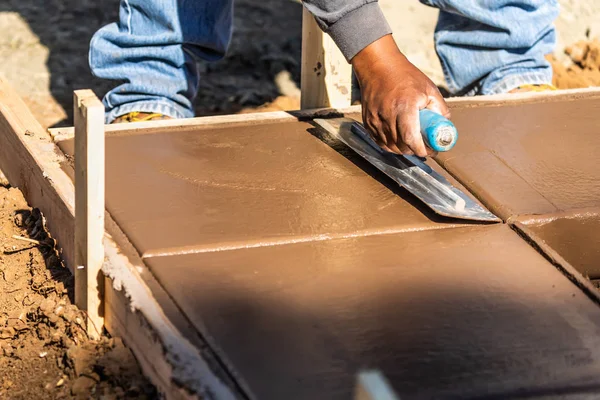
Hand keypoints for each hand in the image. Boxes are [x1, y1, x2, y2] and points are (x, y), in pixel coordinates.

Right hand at [351, 35, 449, 156]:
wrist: (378, 67)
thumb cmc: (404, 76)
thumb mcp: (428, 88)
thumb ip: (439, 108)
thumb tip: (445, 124)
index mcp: (405, 107)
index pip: (411, 139)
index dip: (421, 150)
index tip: (430, 151)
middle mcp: (387, 115)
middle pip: (401, 146)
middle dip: (414, 151)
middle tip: (423, 147)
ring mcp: (375, 120)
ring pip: (390, 146)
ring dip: (402, 150)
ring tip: (412, 144)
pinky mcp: (368, 122)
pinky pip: (380, 141)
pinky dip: (390, 145)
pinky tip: (398, 141)